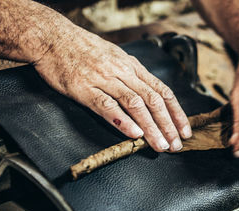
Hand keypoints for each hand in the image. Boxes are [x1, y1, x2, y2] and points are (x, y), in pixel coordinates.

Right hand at [34, 26, 191, 151]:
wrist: (53, 37)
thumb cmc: (85, 49)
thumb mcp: (116, 57)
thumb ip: (133, 75)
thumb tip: (150, 94)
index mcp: (132, 66)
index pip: (162, 91)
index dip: (176, 112)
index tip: (184, 130)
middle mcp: (123, 72)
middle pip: (153, 100)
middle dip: (168, 124)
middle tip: (176, 145)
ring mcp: (104, 79)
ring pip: (134, 104)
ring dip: (151, 127)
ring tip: (160, 144)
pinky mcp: (84, 88)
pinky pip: (106, 105)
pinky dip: (122, 120)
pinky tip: (134, 134)